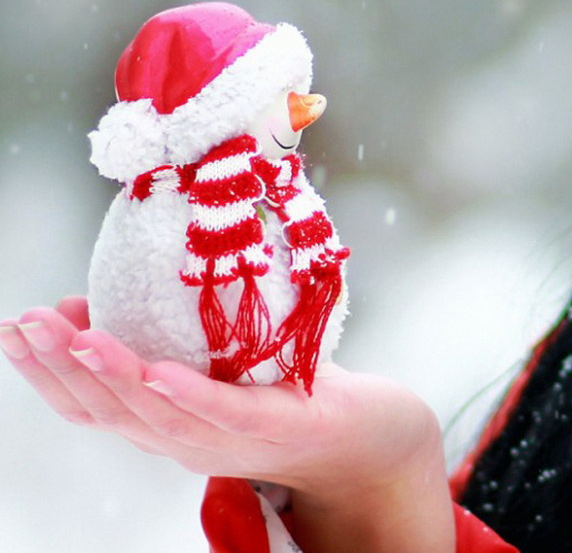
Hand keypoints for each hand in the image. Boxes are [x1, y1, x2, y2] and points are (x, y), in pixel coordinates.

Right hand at [0, 297, 453, 552]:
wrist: (367, 436)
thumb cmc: (284, 391)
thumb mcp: (210, 363)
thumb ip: (155, 341)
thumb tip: (87, 300)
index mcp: (163, 424)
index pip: (89, 405)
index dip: (44, 372)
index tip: (12, 329)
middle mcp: (183, 440)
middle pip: (108, 410)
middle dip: (59, 367)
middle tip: (25, 324)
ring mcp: (227, 441)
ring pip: (154, 414)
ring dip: (111, 374)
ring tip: (75, 337)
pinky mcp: (275, 428)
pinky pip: (223, 414)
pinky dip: (186, 395)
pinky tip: (157, 373)